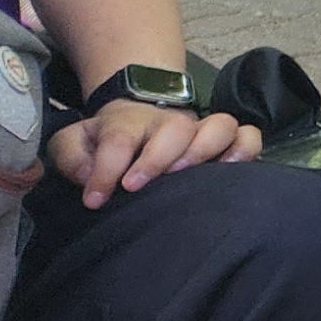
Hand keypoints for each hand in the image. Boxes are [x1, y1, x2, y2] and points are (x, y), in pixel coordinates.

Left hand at [46, 98, 257, 209]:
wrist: (137, 119)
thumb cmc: (105, 141)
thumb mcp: (74, 143)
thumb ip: (71, 157)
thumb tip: (90, 176)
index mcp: (128, 123)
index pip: (118, 141)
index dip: (106, 171)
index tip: (95, 201)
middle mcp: (169, 122)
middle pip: (174, 128)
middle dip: (156, 158)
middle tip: (136, 187)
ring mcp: (202, 129)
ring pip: (219, 125)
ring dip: (204, 150)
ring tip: (184, 176)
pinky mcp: (226, 141)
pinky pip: (249, 136)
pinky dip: (245, 150)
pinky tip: (229, 169)